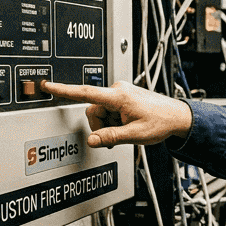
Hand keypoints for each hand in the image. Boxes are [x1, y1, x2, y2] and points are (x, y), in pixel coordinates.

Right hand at [40, 80, 192, 147]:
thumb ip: (110, 137)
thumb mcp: (134, 135)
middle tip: (117, 135)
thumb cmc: (161, 122)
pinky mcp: (124, 97)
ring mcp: (121, 92)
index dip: (64, 90)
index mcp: (119, 96)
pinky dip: (114, 121)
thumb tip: (92, 140)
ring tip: (126, 129)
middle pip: (93, 110)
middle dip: (101, 125)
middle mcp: (118, 90)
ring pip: (101, 112)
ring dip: (109, 124)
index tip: (48, 85)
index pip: (85, 93)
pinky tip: (126, 125)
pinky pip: (109, 110)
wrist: (177, 116)